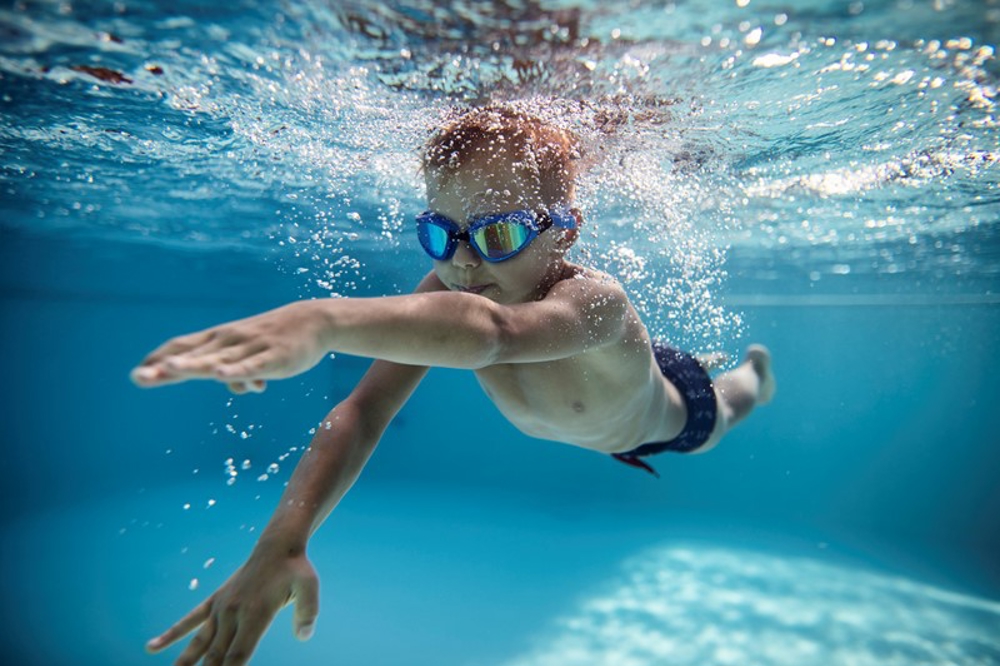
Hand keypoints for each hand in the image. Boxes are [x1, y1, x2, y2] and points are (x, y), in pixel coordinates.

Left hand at [131, 301, 330, 388]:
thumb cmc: (276, 337)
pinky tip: (222, 376)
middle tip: (137, 378)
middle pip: (193, 355)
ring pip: (218, 360)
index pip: (183, 347)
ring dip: (193, 365)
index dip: (159, 359)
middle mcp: (229, 341)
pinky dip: (236, 371)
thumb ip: (234, 369)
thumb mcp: (250, 353)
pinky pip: (252, 366)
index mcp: (220, 339)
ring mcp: (250, 348)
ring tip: (169, 370)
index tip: (136, 375)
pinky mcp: (273, 358)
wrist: (314, 320)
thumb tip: (227, 383)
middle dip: (164, 367)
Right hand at [146, 544, 318, 665]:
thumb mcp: (310, 587)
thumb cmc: (296, 568)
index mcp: (254, 615)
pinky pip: (189, 620)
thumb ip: (308, 612)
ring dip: (184, 664)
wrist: (278, 545)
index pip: (238, 656)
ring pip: (198, 644)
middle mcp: (232, 614)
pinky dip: (171, 634)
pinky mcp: (214, 601)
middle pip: (215, 656)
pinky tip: (151, 647)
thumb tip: (304, 636)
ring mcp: (220, 608)